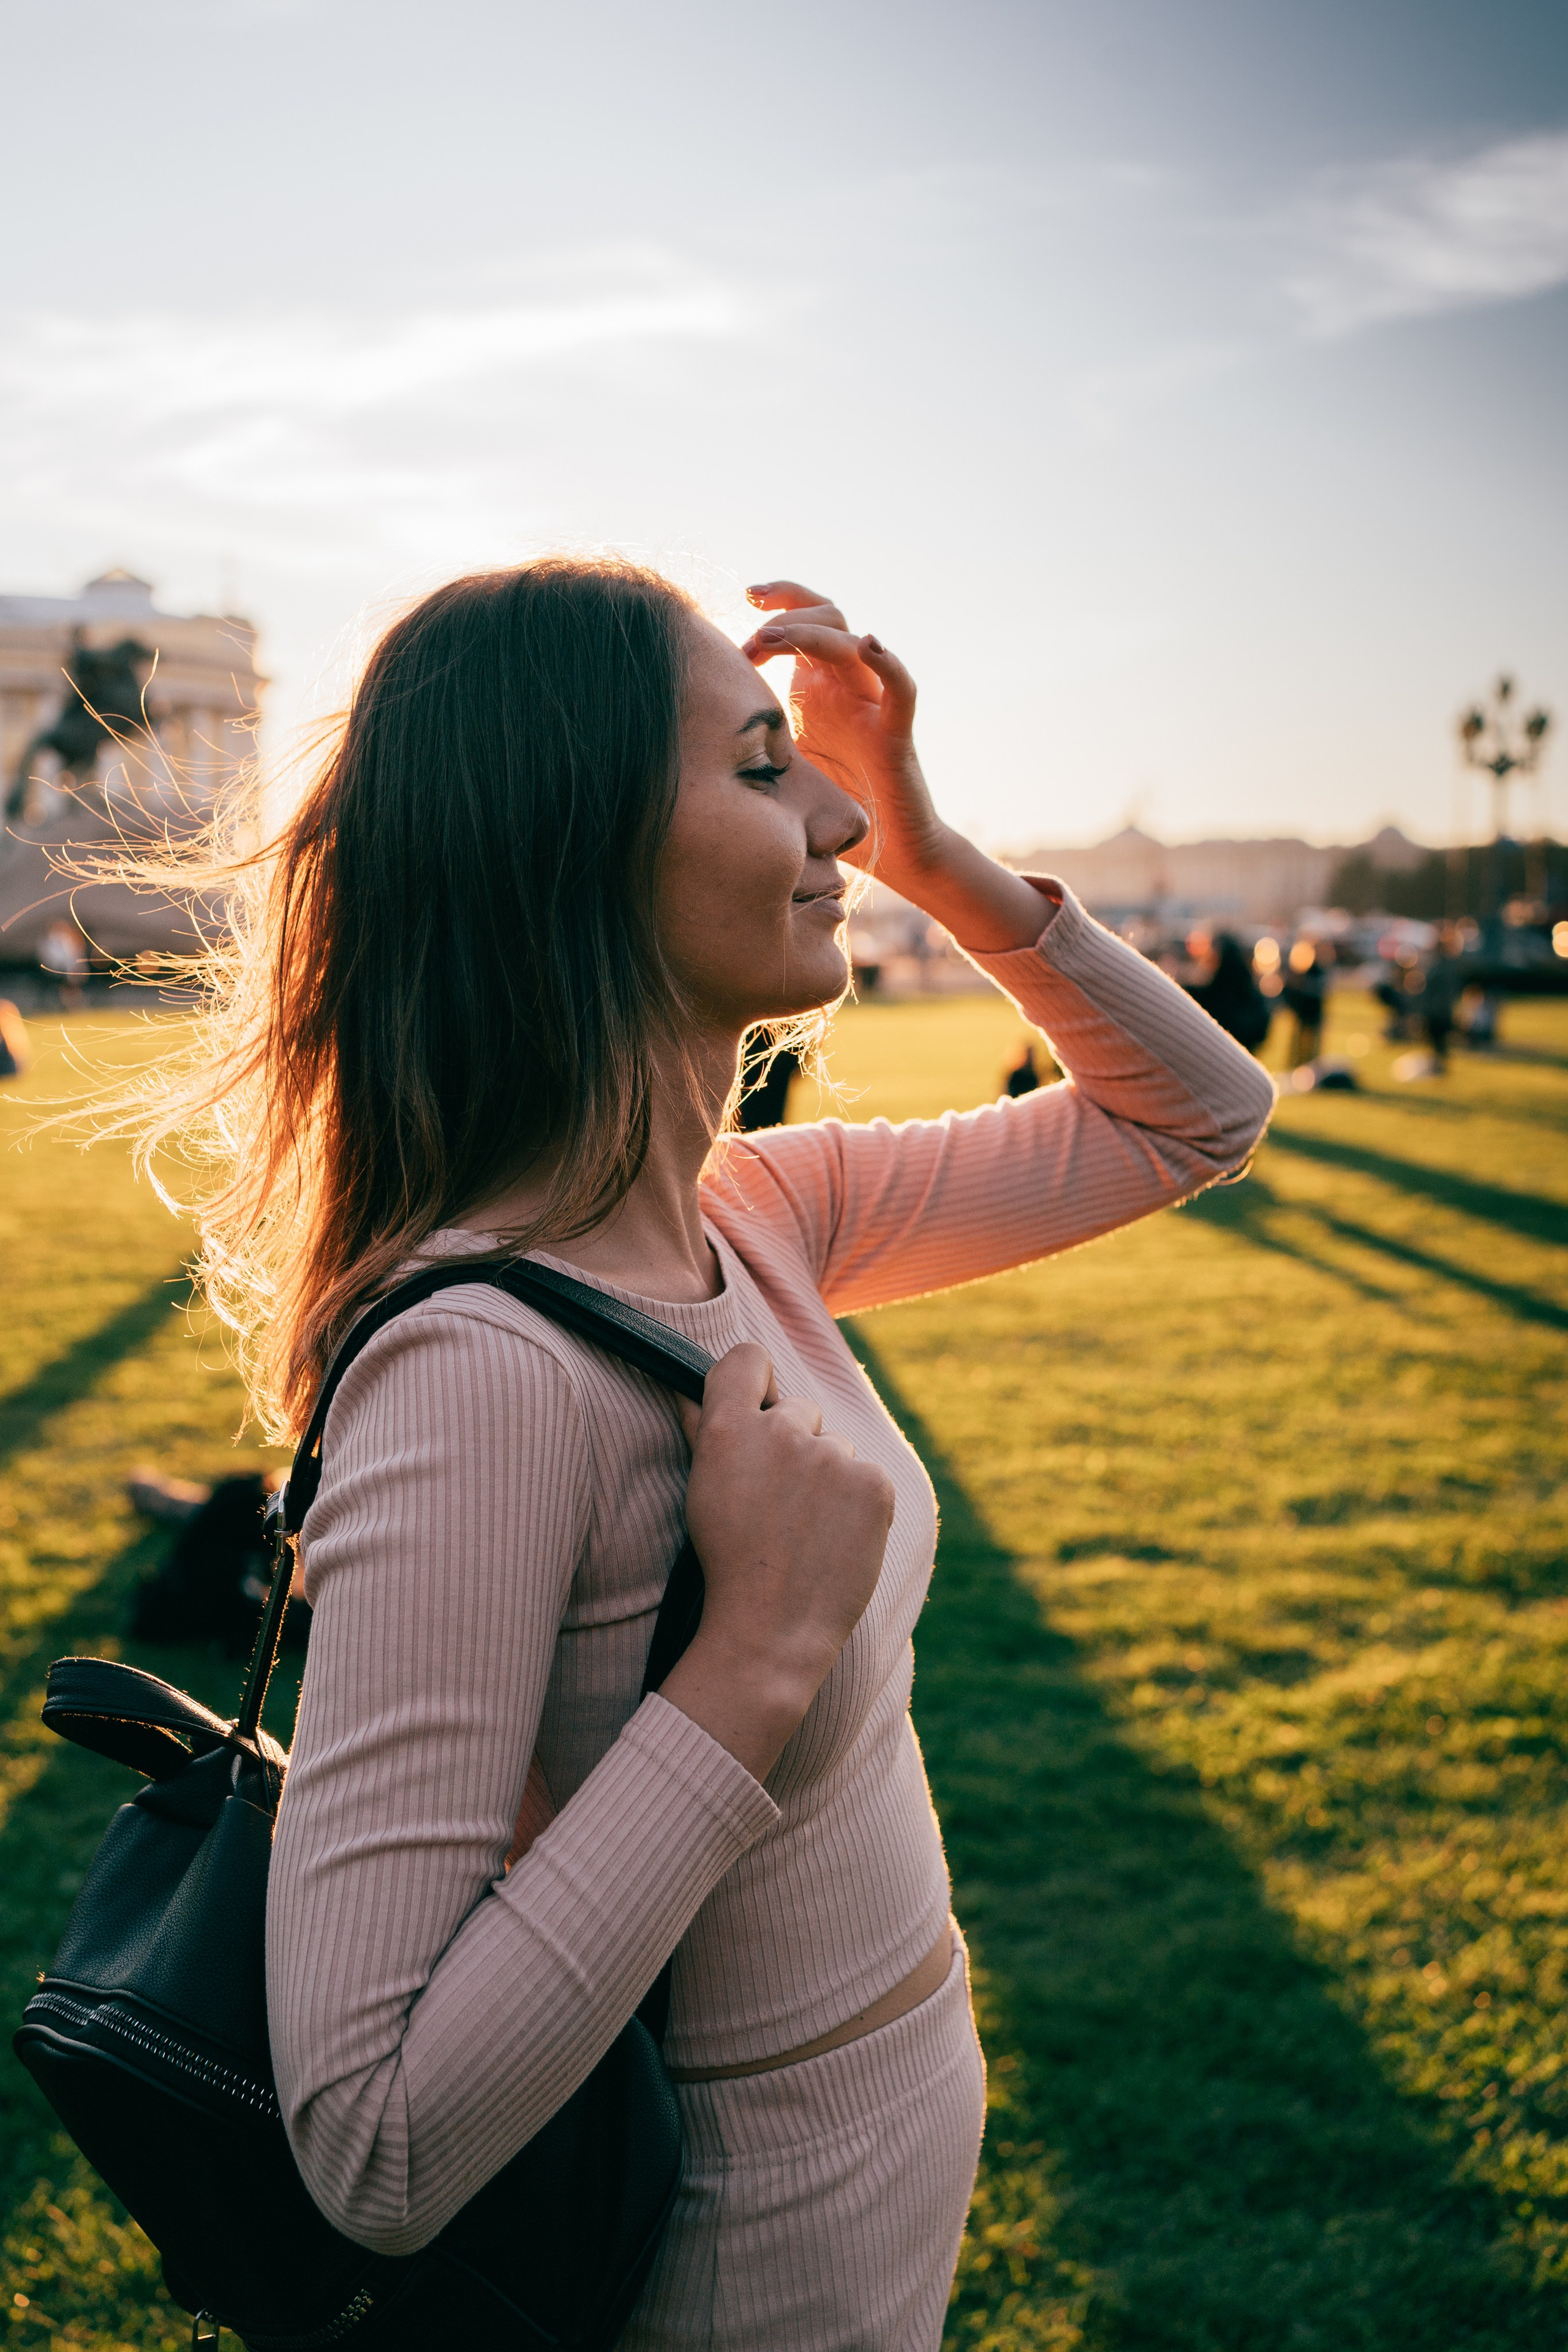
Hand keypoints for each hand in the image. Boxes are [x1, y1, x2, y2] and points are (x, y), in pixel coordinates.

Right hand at [657, 1342, 895, 1782]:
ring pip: (835, 1447)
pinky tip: (834, 1539)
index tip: (758, 1402)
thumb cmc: (727, 1565)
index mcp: (729, 1429)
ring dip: (826, 1477)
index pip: (746, 1360)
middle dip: (793, 1445)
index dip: (754, 1377)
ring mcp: (831, 1456)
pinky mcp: (873, 1485)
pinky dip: (856, 1503)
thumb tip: (692, 1392)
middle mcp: (782, 1432)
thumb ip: (702, 1431)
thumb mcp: (703, 1492)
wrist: (770, 1631)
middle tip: (779, 1503)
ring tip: (805, 1531)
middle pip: (799, 1410)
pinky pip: (866, 1476)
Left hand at [741, 582, 946, 897]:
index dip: (779, 600)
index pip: (803, 620)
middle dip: (789, 613)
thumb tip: (688, 735)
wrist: (885, 851)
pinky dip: (889, 663)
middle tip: (753, 632)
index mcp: (817, 687)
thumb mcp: (773, 762)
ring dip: (812, 633)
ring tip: (772, 639)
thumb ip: (745, 739)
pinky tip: (869, 645)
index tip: (744, 598)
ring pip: (853, 644)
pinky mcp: (895, 734)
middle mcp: (845, 686)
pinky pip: (902, 689)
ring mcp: (872, 706)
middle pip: (829, 617)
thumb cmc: (828, 809)